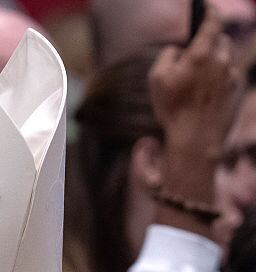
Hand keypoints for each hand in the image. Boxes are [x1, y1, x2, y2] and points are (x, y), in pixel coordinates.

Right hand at [149, 8, 240, 159]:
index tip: (208, 7)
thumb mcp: (156, 79)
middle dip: (210, 41)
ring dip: (214, 61)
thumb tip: (177, 50)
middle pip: (221, 39)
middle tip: (195, 55)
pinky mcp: (237, 88)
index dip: (211, 12)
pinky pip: (229, 73)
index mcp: (201, 54)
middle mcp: (220, 60)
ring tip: (199, 80)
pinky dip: (219, 76)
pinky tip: (206, 92)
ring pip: (225, 57)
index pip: (212, 23)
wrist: (196, 137)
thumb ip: (167, 56)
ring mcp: (231, 74)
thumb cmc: (173, 108)